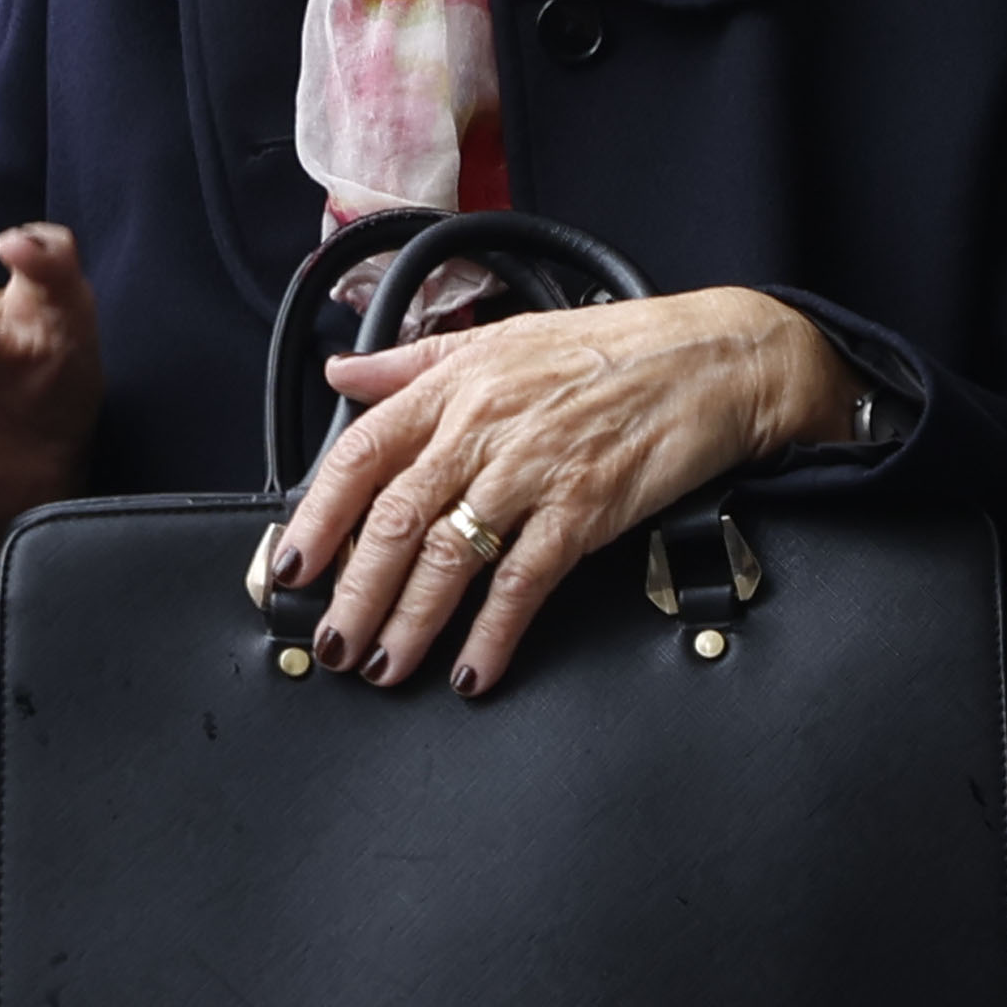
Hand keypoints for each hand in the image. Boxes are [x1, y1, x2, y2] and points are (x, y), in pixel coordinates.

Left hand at [268, 288, 860, 695]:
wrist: (712, 360)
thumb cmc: (611, 348)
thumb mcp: (503, 337)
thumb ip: (414, 363)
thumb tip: (344, 373)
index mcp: (457, 385)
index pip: (362, 454)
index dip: (319, 516)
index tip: (293, 567)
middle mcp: (485, 427)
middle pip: (396, 520)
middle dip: (354, 593)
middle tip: (330, 644)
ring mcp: (535, 470)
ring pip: (450, 557)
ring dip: (410, 622)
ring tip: (383, 666)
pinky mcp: (586, 509)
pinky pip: (524, 582)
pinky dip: (493, 633)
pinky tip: (473, 669)